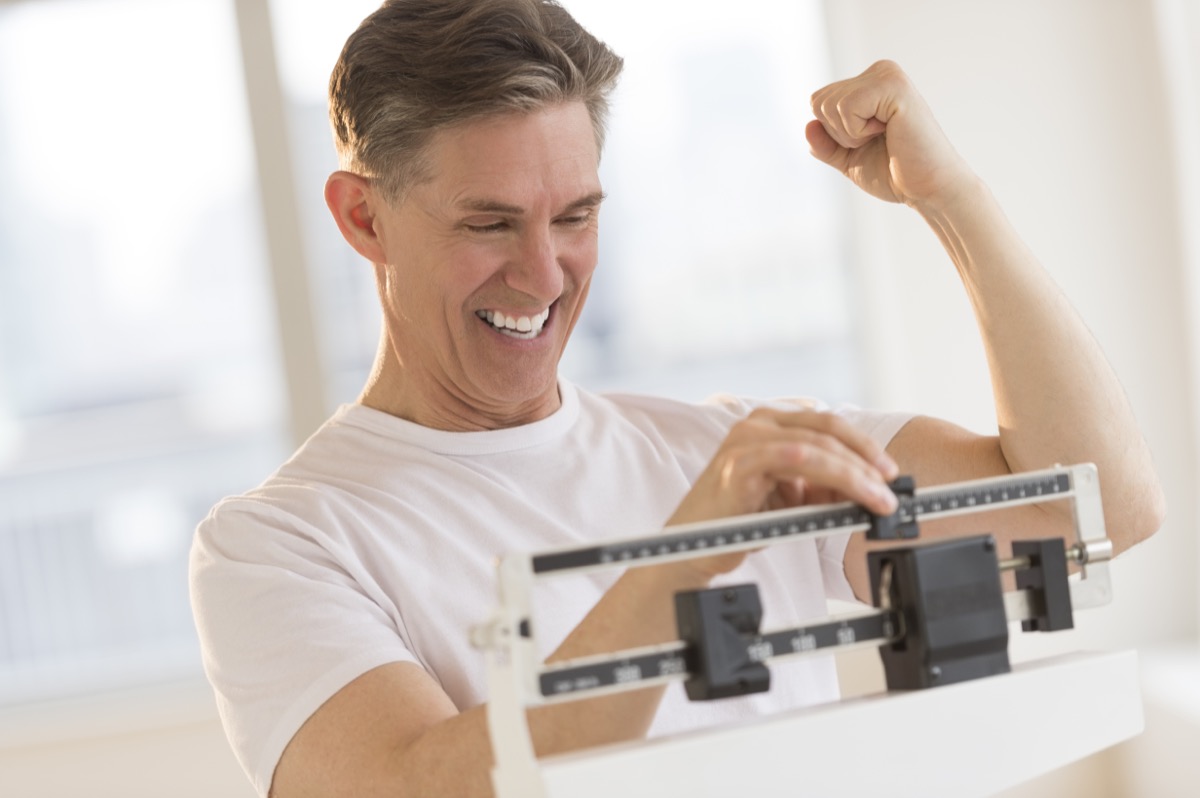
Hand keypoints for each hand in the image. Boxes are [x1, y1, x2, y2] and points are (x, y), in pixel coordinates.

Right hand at [665, 408, 898, 577]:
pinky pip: (798, 460)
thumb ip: (824, 486)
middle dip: (867, 460)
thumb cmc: (737, 521)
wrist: (692, 548)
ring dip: (856, 475)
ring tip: (878, 500)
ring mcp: (746, 440)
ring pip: (818, 446)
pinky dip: (833, 477)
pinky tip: (853, 495)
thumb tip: (871, 487)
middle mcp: (755, 424)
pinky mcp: (739, 462)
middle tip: (891, 489)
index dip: (864, 446)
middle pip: (827, 430)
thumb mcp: (790, 498)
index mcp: (768, 424)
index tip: (890, 473)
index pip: (827, 425)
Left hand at [806, 60, 974, 210]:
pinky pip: (845, 107)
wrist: (928, 189)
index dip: (833, 135)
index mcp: (868, 83)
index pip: (818, 103)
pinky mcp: (893, 85)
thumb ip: (825, 144)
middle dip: (838, 134)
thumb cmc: (894, 173)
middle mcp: (879, 71)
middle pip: (818, 101)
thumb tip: (808, 125)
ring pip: (828, 105)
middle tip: (877, 141)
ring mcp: (887, 75)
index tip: (869, 142)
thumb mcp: (848, 159)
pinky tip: (889, 131)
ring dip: (850, 134)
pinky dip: (858, 131)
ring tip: (885, 136)